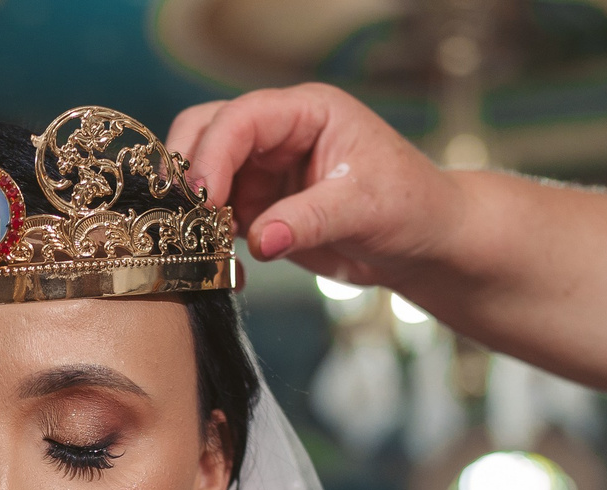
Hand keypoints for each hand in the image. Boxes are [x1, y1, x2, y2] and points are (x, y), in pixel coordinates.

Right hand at [167, 84, 448, 280]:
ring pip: (205, 175)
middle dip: (191, 169)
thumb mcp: (364, 209)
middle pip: (208, 131)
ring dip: (194, 206)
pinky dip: (207, 236)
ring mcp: (266, 170)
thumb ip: (309, 221)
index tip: (205, 196)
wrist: (423, 244)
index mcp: (307, 112)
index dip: (215, 152)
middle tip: (183, 213)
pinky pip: (217, 216)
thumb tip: (258, 240)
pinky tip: (217, 260)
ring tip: (200, 241)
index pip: (243, 117)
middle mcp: (280, 134)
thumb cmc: (410, 207)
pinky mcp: (261, 207)